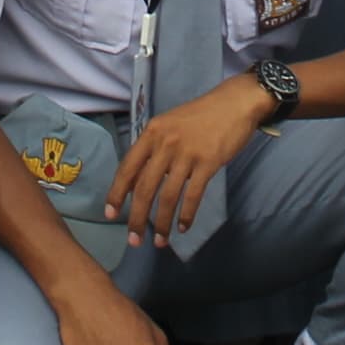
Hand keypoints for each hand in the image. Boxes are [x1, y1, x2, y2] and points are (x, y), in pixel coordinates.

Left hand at [107, 75, 264, 248]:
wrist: (234, 103)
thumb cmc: (200, 116)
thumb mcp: (169, 124)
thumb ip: (153, 149)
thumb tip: (137, 181)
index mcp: (151, 133)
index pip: (127, 168)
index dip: (116, 194)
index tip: (110, 215)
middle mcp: (165, 143)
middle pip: (144, 187)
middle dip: (137, 218)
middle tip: (134, 240)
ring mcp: (186, 153)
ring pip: (168, 196)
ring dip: (162, 223)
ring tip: (159, 241)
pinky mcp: (208, 162)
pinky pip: (193, 195)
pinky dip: (186, 215)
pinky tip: (183, 227)